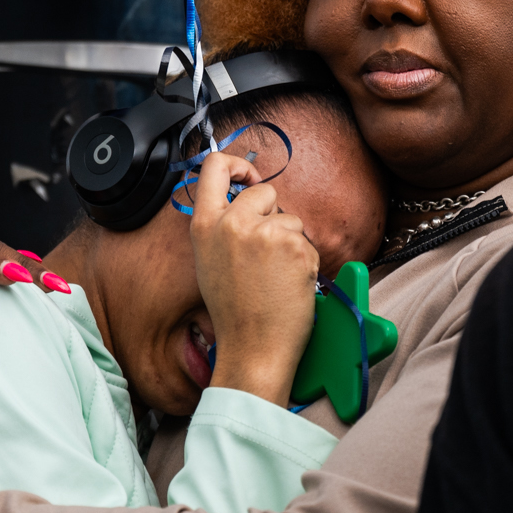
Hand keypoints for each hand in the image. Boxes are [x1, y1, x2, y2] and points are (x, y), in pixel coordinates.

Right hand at [190, 152, 319, 407]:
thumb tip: (246, 195)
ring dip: (290, 243)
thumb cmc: (234, 310)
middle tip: (268, 253)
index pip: (214, 165)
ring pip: (290, 220)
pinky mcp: (294, 246)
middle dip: (273, 215)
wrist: (253, 348)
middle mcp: (232, 222)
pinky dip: (305, 262)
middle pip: (265, 192)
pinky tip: (290, 285)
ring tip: (275, 277)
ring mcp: (264, 232)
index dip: (237, 164)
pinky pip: (307, 242)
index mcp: (205, 224)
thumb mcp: (210, 259)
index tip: (249, 178)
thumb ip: (223, 225)